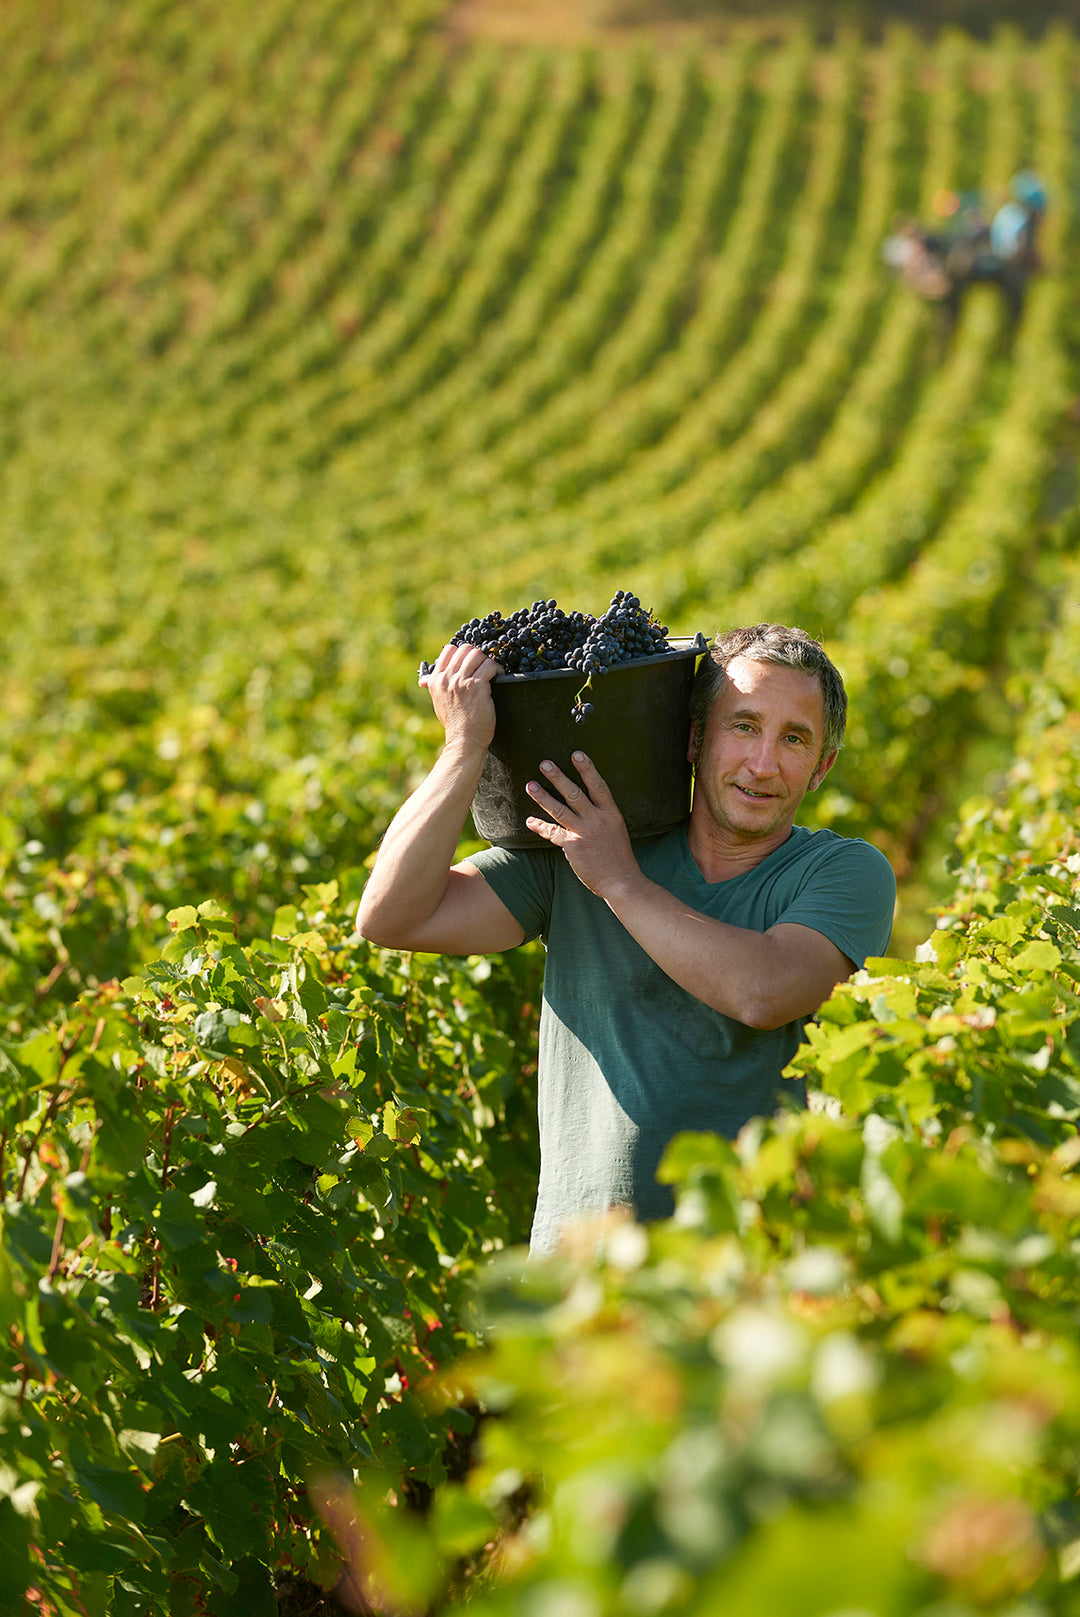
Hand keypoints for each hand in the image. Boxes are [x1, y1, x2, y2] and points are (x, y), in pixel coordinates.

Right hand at [420, 643, 501, 753]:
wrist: (464, 740)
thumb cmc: (454, 723)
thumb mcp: (438, 702)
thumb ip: (435, 687)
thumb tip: (424, 680)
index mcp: (436, 680)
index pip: (449, 650)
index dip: (463, 653)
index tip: (472, 661)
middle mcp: (447, 678)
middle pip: (465, 649)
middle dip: (477, 655)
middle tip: (484, 666)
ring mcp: (461, 681)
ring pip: (478, 654)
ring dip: (488, 661)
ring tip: (493, 671)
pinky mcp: (476, 686)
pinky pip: (489, 665)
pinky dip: (497, 668)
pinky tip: (499, 675)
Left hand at [524, 752, 638, 898]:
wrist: (622, 882)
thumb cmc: (619, 858)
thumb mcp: (616, 831)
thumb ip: (602, 818)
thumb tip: (585, 810)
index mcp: (611, 814)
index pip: (599, 786)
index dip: (587, 769)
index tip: (577, 754)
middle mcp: (598, 820)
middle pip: (575, 794)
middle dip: (558, 777)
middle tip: (544, 763)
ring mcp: (585, 833)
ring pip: (560, 810)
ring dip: (543, 797)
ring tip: (530, 785)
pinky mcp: (574, 846)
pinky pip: (553, 833)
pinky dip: (540, 827)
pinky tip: (530, 821)